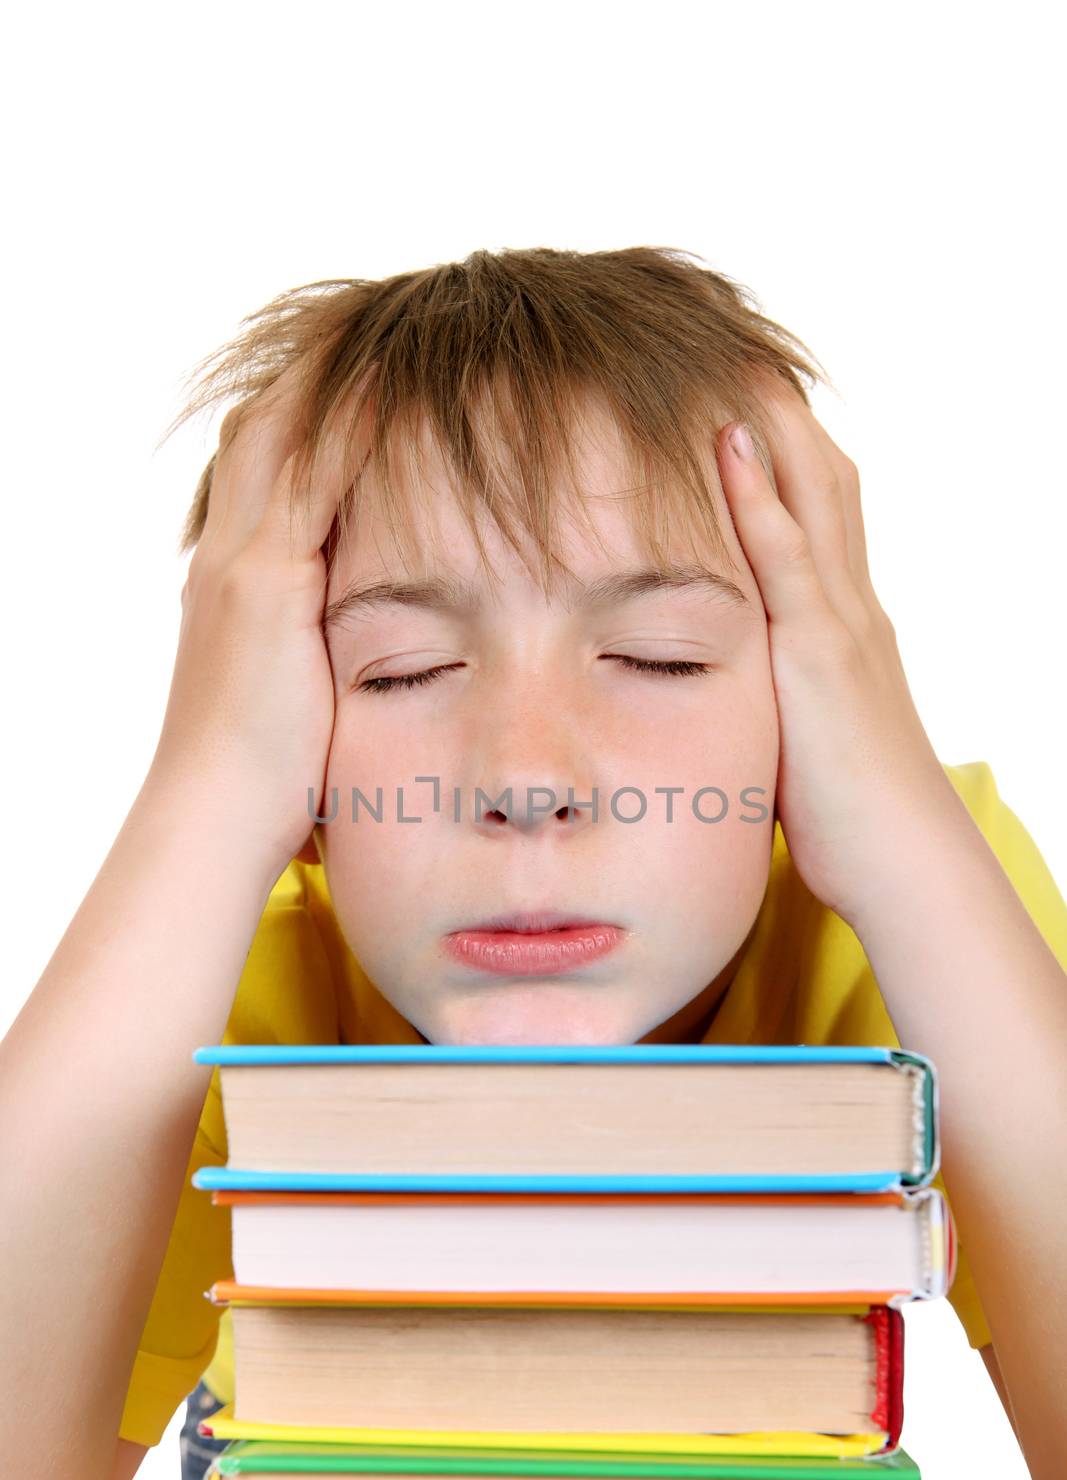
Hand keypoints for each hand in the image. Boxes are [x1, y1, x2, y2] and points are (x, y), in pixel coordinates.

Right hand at [150, 359, 363, 878]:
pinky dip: (346, 427)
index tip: (351, 374)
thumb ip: (310, 649)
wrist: (216, 810)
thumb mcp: (287, 690)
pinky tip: (391, 389)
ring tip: (383, 330)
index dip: (298, 412)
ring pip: (281, 434)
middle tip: (368, 325)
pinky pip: (310, 478)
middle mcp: (227, 554)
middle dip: (311, 374)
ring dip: (331, 379)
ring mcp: (242, 562)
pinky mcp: (267, 584)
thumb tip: (346, 652)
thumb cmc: (263, 773)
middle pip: (261, 428)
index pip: (258, 463)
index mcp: (230, 576)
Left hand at [715, 377, 958, 928]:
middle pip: (821, 477)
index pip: (820, 509)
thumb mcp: (803, 728)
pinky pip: (789, 559)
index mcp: (843, 620)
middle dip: (779, 407)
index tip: (741, 390)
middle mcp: (848, 605)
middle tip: (733, 342)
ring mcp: (840, 624)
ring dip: (771, 421)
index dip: (784, 445)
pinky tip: (729, 443)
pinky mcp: (823, 657)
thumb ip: (774, 687)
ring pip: (812, 496)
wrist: (903, 861)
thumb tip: (728, 679)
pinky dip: (761, 497)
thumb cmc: (847, 813)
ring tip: (730, 352)